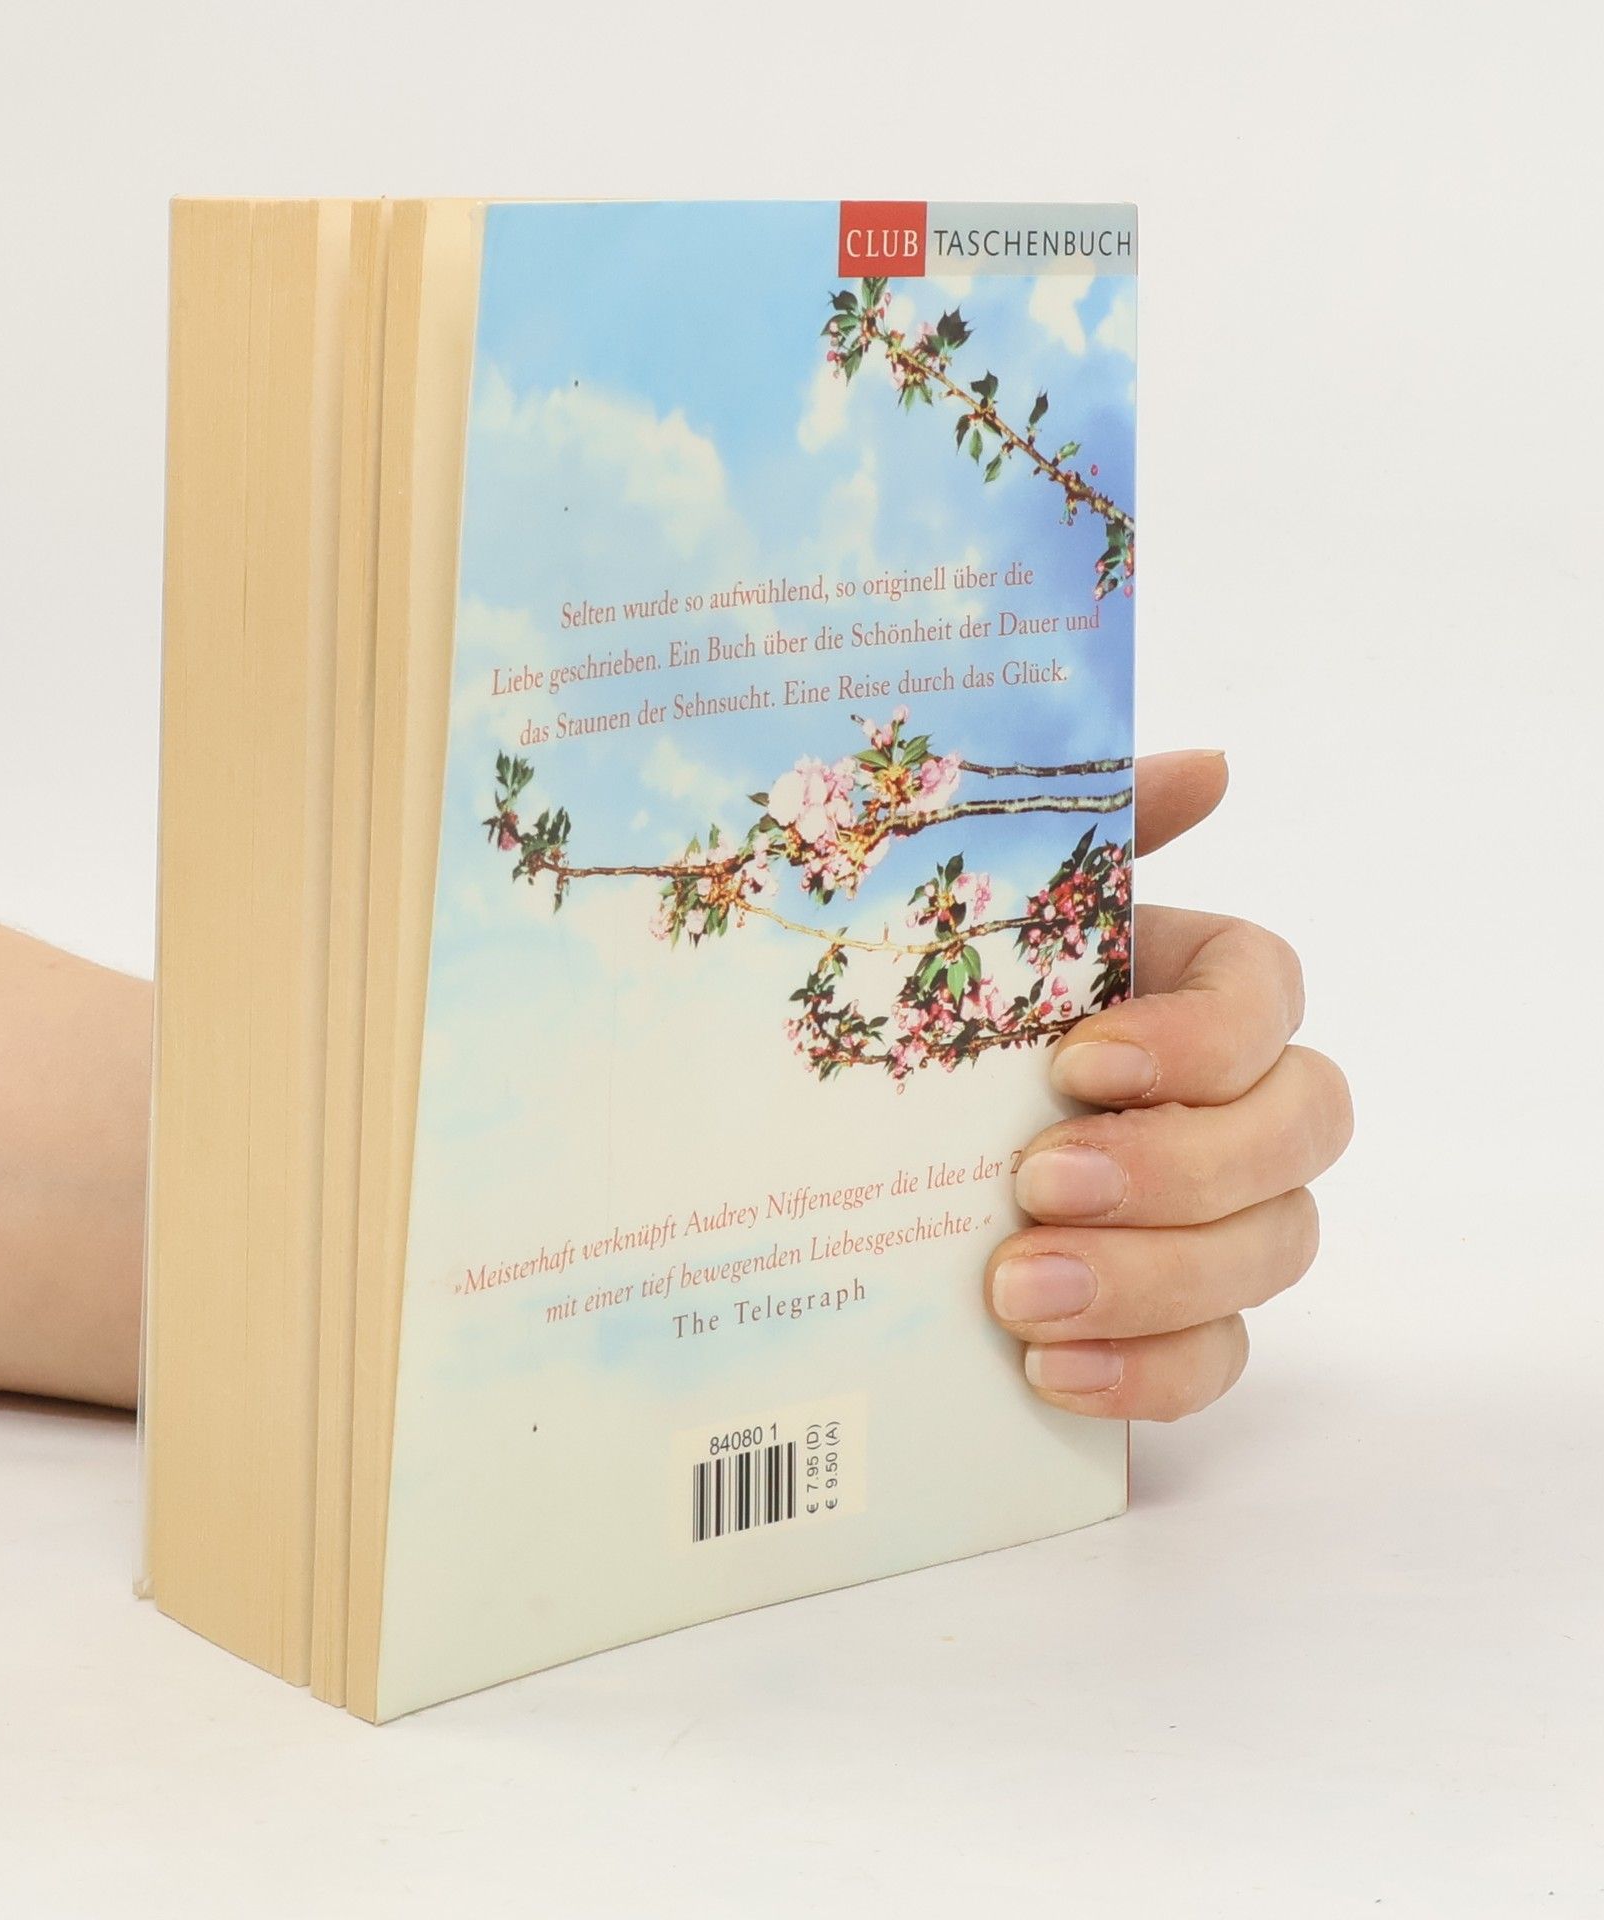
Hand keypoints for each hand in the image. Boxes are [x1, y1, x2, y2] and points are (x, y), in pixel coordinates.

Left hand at [986, 750, 1352, 1420]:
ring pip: (1275, 1250)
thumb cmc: (933, 1003)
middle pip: (1300, 1130)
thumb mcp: (981, 904)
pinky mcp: (1178, 1319)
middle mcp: (1234, 1097)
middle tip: (1037, 1184)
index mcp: (1189, 988)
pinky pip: (1221, 1360)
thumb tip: (1214, 764)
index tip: (1079, 1062)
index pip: (1268, 997)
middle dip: (1179, 1164)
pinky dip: (1149, 1373)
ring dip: (1156, 1276)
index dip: (1198, 1037)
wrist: (859, 1132)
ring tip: (1018, 1291)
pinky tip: (1049, 1371)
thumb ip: (1092, 831)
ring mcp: (1221, 1215)